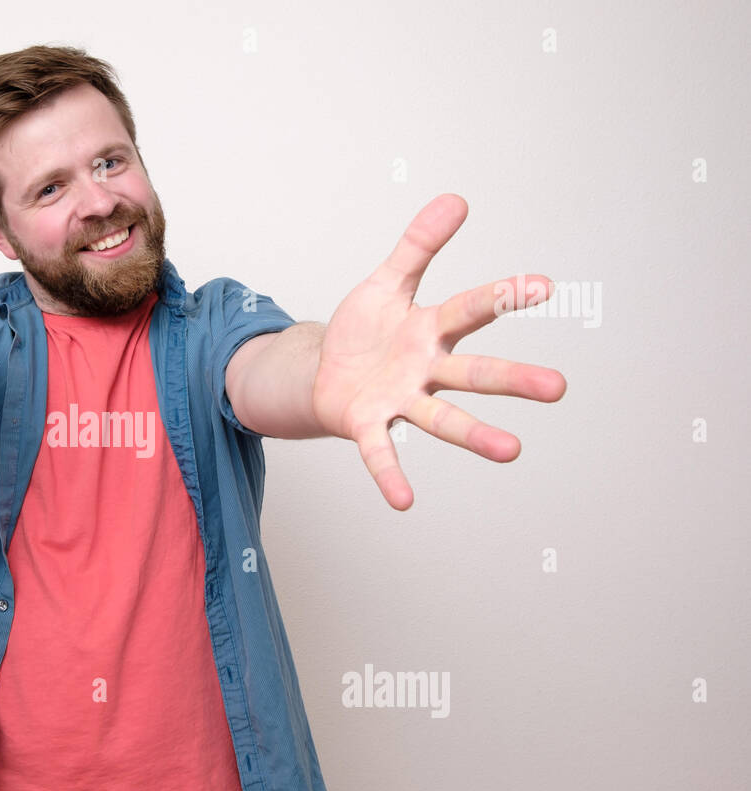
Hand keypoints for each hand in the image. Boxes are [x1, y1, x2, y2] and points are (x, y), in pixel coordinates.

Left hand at [311, 194, 566, 509]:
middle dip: (513, 380)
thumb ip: (418, 246)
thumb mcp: (386, 282)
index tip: (544, 285)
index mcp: (431, 330)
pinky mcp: (368, 424)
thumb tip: (456, 199)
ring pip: (443, 419)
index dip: (503, 296)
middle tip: (559, 387)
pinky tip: (404, 502)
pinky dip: (390, 475)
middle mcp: (426, 370)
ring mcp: (400, 400)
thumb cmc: (363, 331)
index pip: (473, 309)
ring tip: (513, 451)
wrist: (321, 371)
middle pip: (474, 374)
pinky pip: (381, 452)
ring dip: (476, 436)